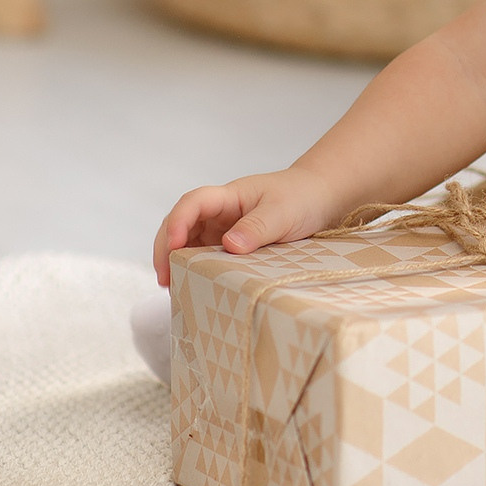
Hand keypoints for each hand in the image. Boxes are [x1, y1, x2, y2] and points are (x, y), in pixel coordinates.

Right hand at [151, 167, 336, 285]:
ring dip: (177, 262)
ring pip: (189, 242)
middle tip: (164, 279)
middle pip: (181, 224)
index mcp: (230, 196)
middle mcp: (220, 212)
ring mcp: (224, 229)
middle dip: (166, 248)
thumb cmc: (301, 197)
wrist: (320, 197)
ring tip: (174, 288)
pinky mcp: (231, 246)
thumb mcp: (282, 212)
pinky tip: (193, 287)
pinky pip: (206, 256)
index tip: (174, 246)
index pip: (194, 203)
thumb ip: (256, 227)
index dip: (179, 222)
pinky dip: (196, 269)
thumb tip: (229, 245)